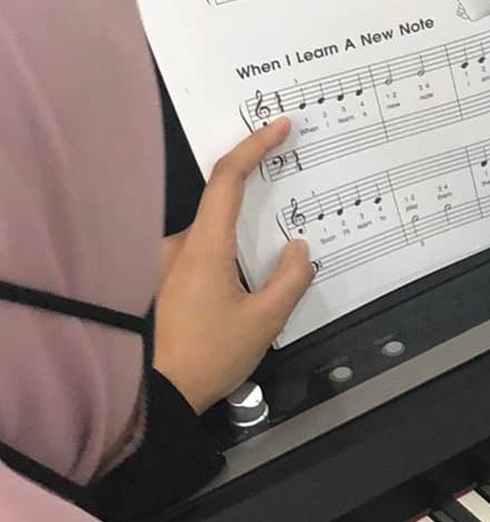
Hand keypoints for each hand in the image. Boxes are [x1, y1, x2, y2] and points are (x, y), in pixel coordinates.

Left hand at [153, 119, 314, 413]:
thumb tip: (298, 248)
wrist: (159, 395)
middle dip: (256, 222)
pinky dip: (225, 268)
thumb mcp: (266, 321)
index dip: (254, 146)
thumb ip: (290, 278)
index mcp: (204, 246)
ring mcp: (165, 264)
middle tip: (284, 242)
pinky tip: (238, 301)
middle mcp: (178, 246)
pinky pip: (201, 260)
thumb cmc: (211, 356)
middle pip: (223, 213)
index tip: (279, 126)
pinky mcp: (162, 283)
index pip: (228, 179)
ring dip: (240, 256)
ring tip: (259, 295)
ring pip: (213, 242)